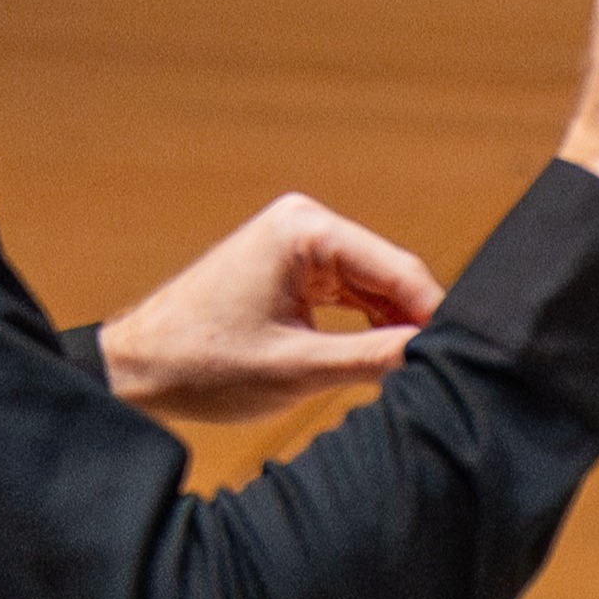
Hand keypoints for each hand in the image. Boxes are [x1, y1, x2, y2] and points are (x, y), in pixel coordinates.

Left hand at [98, 193, 438, 422]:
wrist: (137, 370)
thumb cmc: (200, 363)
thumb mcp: (297, 368)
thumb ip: (374, 358)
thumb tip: (435, 356)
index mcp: (304, 230)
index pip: (400, 270)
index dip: (435, 316)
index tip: (461, 359)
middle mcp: (305, 224)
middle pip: (391, 276)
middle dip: (414, 323)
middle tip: (440, 373)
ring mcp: (298, 245)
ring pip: (375, 288)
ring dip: (391, 329)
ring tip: (409, 374)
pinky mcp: (293, 270)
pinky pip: (350, 295)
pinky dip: (366, 328)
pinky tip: (378, 363)